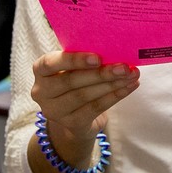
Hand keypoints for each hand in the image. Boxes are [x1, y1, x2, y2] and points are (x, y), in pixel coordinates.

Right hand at [29, 50, 138, 167]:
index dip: (74, 60)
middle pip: (71, 81)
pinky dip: (115, 96)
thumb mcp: (72, 68)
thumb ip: (83, 59)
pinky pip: (96, 108)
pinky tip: (129, 87)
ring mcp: (55, 110)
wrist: (75, 116)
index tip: (98, 58)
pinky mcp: (71, 123)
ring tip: (132, 75)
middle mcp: (41, 92)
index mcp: (40, 70)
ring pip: (85, 95)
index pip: (50, 63)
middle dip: (100, 73)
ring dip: (112, 84)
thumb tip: (113, 48)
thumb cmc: (75, 81)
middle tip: (124, 67)